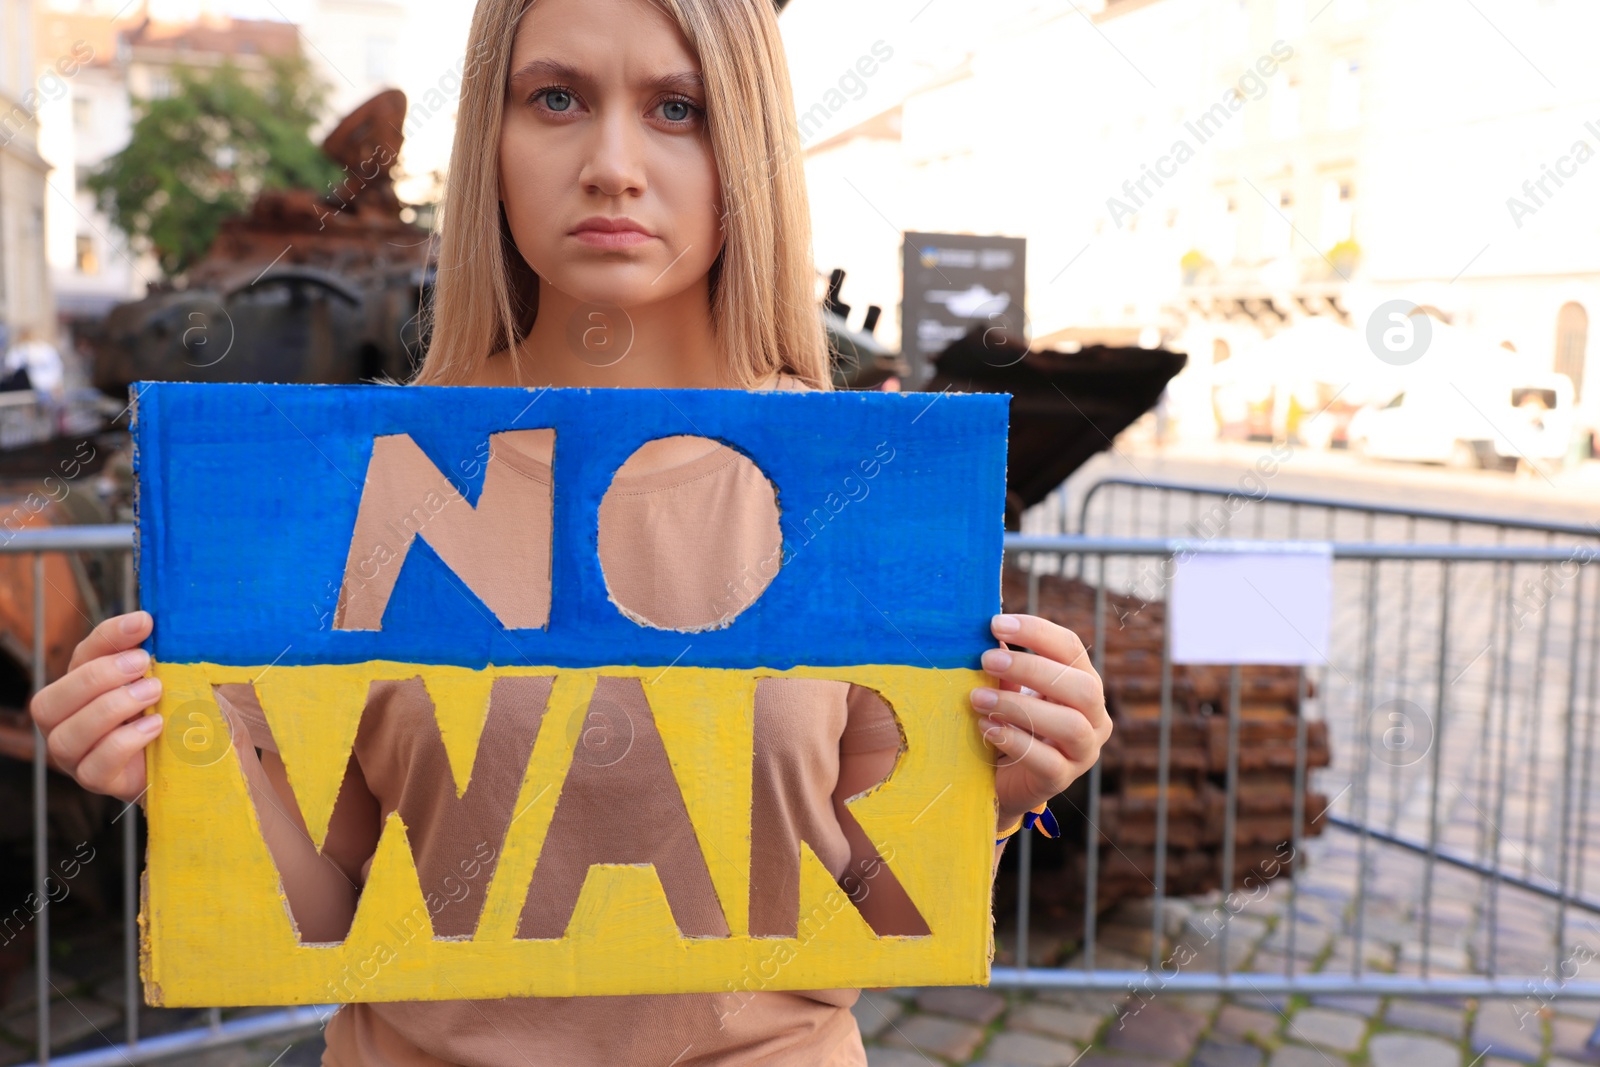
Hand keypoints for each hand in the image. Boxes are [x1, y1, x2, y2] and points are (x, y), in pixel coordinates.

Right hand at [29, 611, 163, 803]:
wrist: (194, 755)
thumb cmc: (172, 708)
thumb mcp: (165, 676)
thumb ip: (151, 652)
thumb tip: (145, 621)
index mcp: (80, 687)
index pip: (81, 656)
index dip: (109, 636)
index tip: (145, 623)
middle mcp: (65, 723)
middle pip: (49, 702)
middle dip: (97, 677)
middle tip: (142, 663)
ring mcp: (76, 756)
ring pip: (65, 736)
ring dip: (110, 708)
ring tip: (153, 692)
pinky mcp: (98, 781)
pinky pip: (94, 766)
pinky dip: (124, 742)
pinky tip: (154, 725)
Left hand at [969, 613, 1110, 833]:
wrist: (1001, 778)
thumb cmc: (1008, 723)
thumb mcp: (1008, 689)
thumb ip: (1003, 665)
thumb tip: (986, 633)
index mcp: (1082, 683)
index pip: (1071, 648)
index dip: (1036, 631)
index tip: (995, 624)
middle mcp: (1094, 716)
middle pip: (1082, 686)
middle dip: (1032, 669)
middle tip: (986, 659)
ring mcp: (1084, 751)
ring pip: (1070, 725)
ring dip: (1019, 706)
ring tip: (978, 698)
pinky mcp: (1063, 779)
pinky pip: (1048, 761)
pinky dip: (1014, 741)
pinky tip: (986, 729)